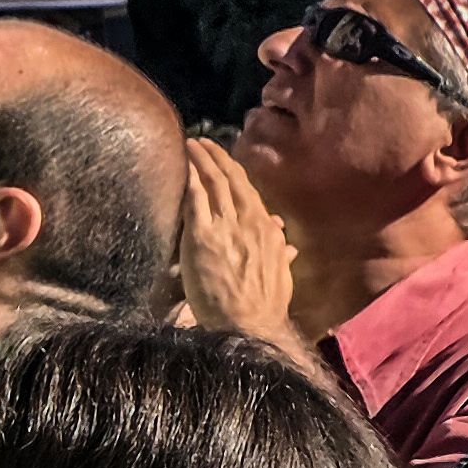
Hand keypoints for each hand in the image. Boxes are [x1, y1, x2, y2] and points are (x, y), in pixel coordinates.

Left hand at [179, 138, 299, 343]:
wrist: (248, 325)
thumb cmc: (263, 306)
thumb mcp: (280, 275)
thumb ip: (281, 252)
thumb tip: (286, 239)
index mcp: (267, 230)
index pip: (248, 191)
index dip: (233, 171)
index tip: (222, 158)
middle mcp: (248, 222)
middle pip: (231, 180)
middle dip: (215, 157)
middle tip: (200, 142)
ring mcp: (225, 228)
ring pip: (213, 185)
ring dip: (199, 161)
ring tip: (188, 146)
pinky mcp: (203, 238)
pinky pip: (196, 202)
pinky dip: (190, 182)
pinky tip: (182, 168)